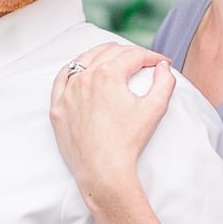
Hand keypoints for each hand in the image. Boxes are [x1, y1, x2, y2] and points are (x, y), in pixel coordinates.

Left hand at [51, 42, 174, 205]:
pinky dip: (73, 70)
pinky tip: (81, 70)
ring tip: (115, 59)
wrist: (103, 170)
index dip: (152, 56)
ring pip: (83, 61)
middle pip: (108, 52)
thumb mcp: (155, 109)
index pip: (133, 56)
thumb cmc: (128, 141)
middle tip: (142, 60)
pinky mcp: (58, 107)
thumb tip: (163, 66)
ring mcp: (68, 92)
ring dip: (102, 55)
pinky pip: (61, 79)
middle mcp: (84, 78)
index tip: (162, 63)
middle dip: (129, 53)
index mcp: (108, 74)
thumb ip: (165, 82)